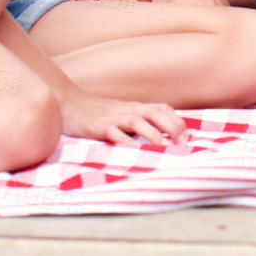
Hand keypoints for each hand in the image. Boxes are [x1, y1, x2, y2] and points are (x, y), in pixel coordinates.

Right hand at [58, 85, 185, 147]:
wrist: (68, 104)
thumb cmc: (97, 113)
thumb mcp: (121, 114)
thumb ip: (138, 122)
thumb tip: (161, 136)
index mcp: (135, 107)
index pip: (162, 108)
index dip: (177, 121)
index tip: (186, 138)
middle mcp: (127, 110)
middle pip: (156, 112)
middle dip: (173, 127)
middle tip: (182, 144)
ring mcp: (113, 117)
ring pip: (138, 121)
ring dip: (154, 135)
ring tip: (166, 148)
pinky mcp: (97, 127)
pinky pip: (114, 132)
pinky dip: (126, 141)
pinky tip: (135, 150)